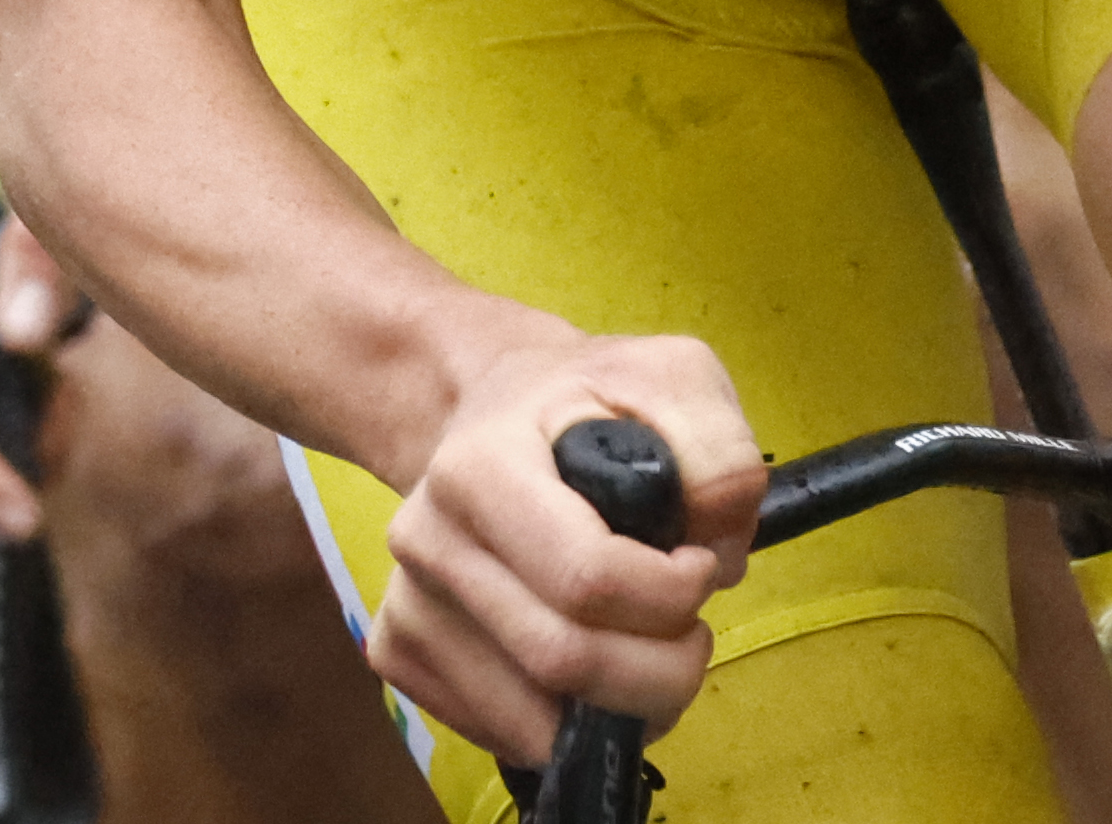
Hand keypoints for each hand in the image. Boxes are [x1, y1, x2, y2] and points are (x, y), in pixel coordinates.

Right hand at [366, 327, 758, 765]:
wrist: (489, 407)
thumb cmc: (589, 399)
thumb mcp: (672, 377)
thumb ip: (714, 450)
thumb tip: (713, 540)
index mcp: (478, 464)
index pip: (585, 578)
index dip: (671, 594)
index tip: (700, 565)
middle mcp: (424, 537)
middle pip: (561, 662)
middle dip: (662, 673)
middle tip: (690, 634)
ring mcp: (403, 600)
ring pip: (532, 722)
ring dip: (623, 710)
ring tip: (647, 650)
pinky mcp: (397, 651)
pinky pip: (499, 734)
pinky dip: (567, 726)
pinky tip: (589, 666)